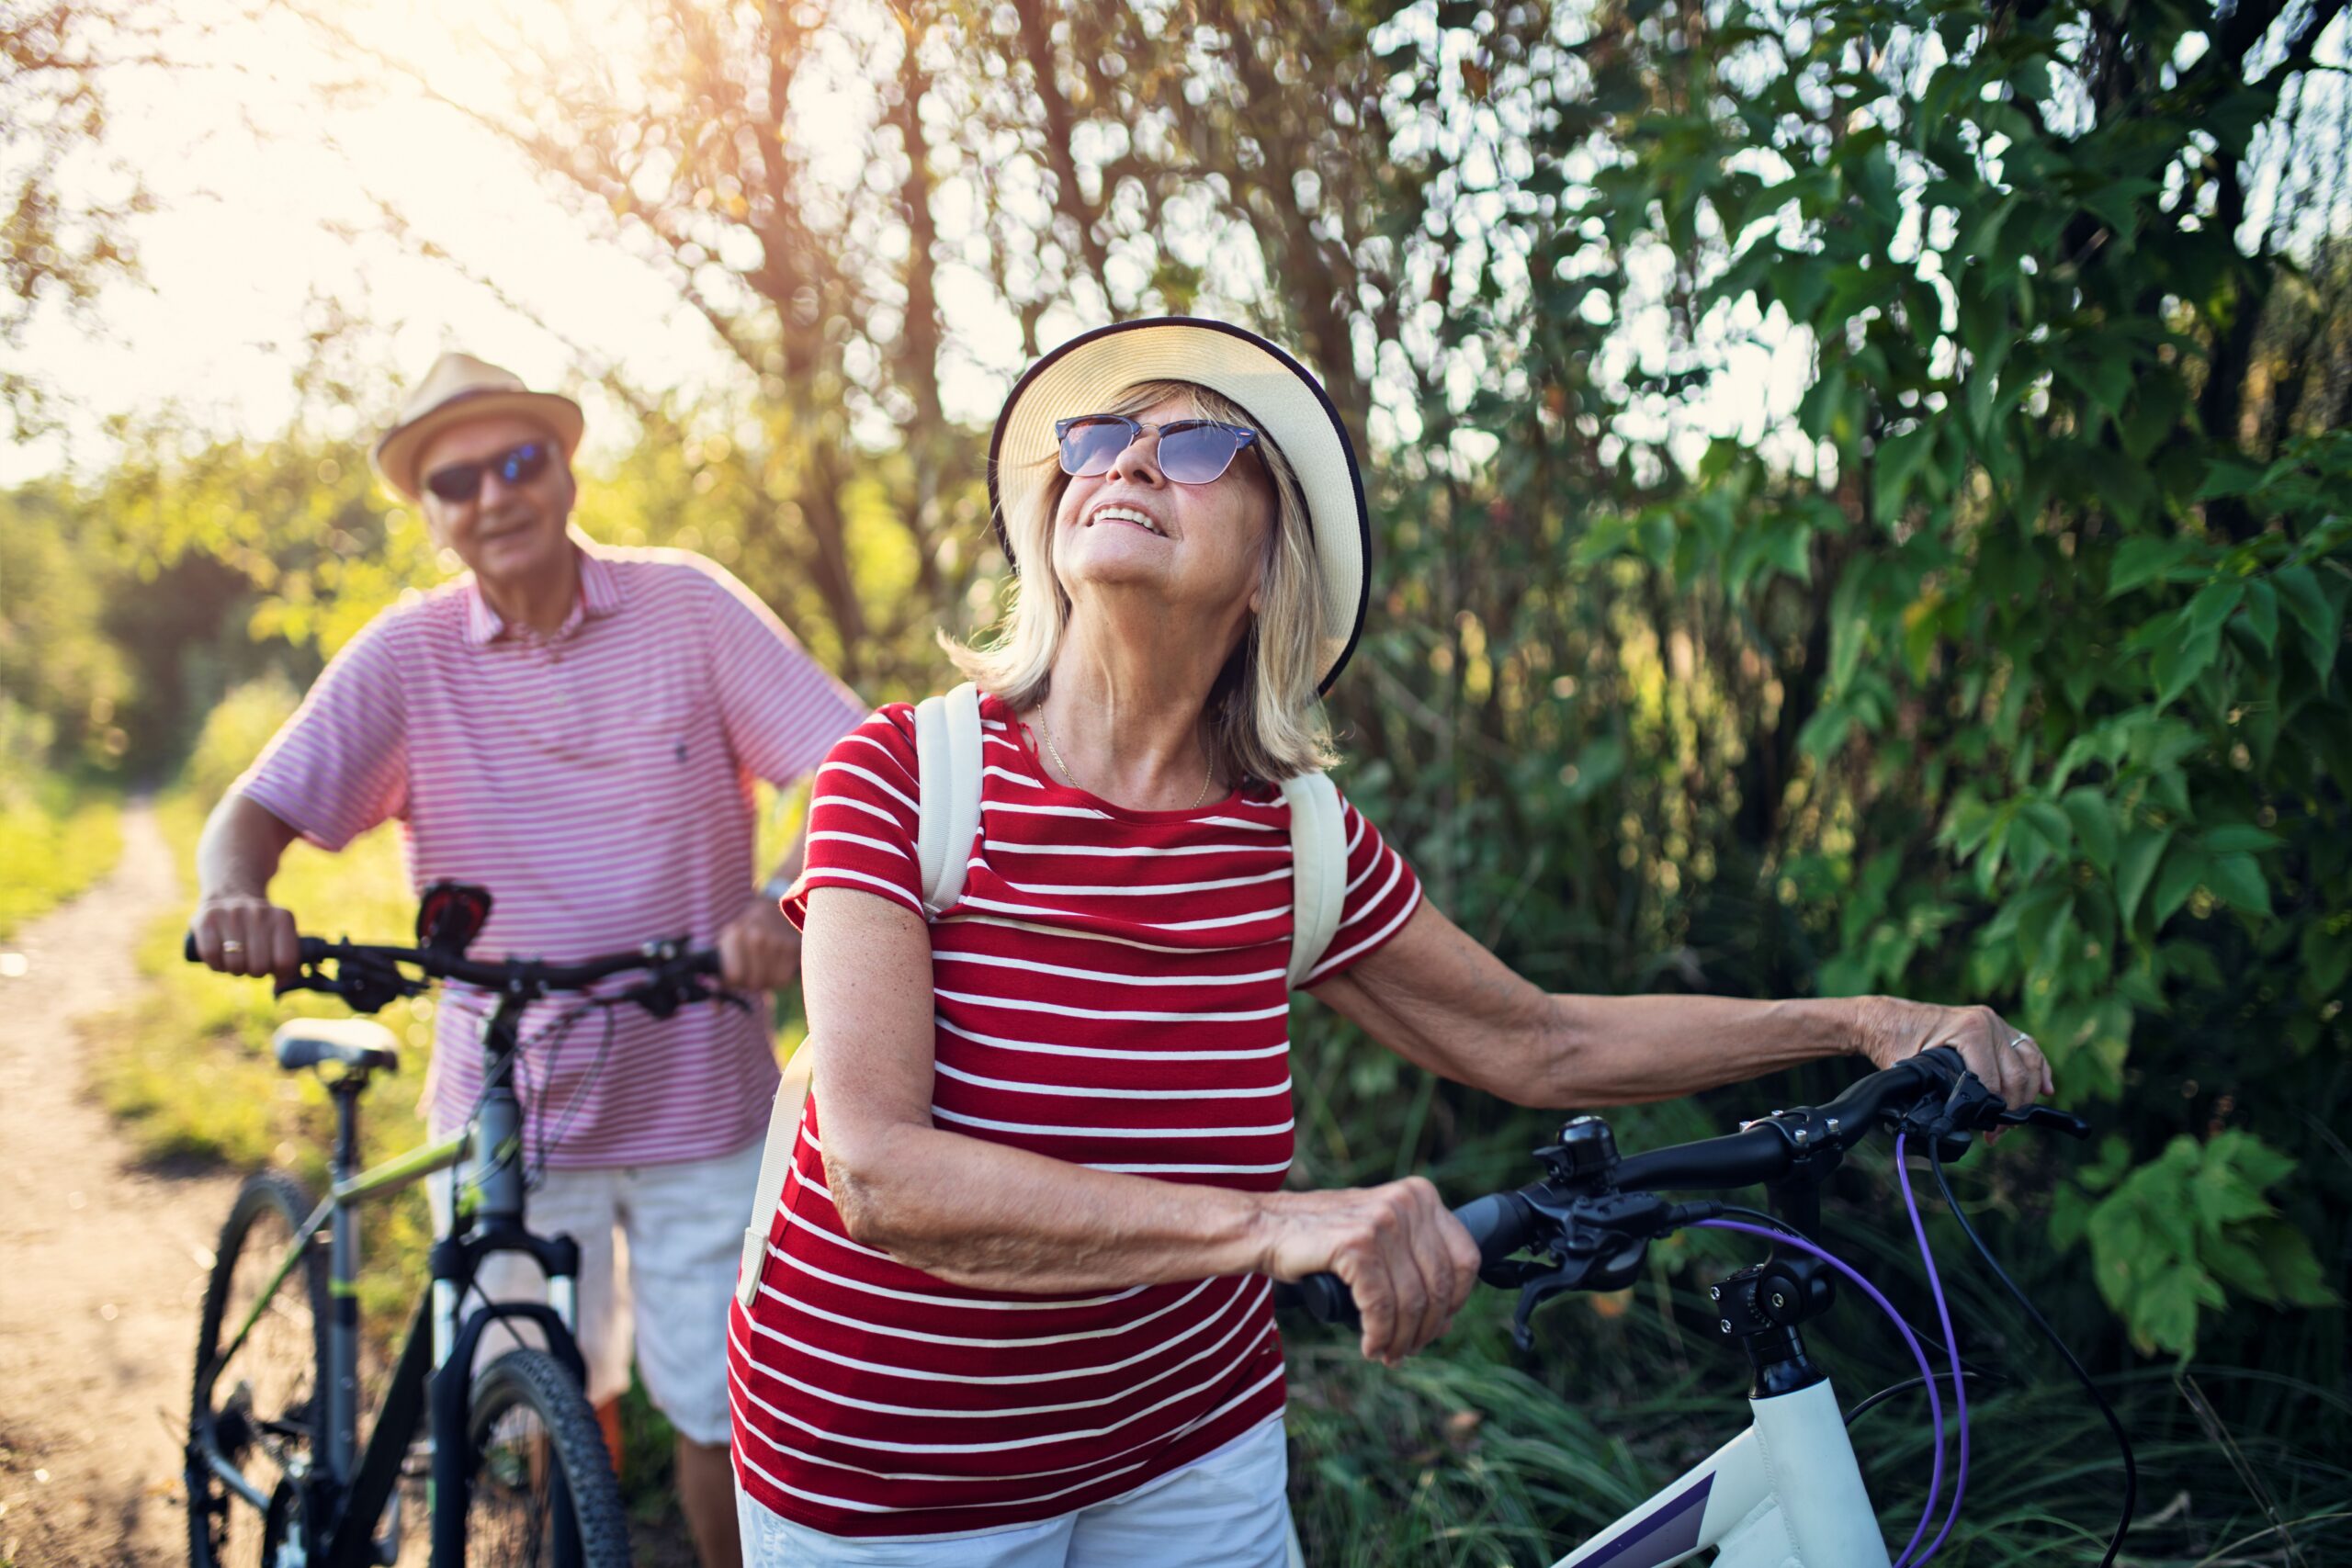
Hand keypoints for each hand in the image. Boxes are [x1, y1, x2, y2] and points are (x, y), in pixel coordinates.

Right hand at [190, 893, 299, 980]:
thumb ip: (288, 966)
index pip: (285, 962)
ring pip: (235, 964)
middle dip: (255, 972)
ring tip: (236, 958)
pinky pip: (211, 956)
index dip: (278, 973)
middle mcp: (259, 912)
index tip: (272, 968)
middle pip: (260, 967)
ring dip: (234, 970)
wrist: (230, 893)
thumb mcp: (280, 937)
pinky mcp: (207, 918)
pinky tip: (219, 958)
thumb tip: (281, 990)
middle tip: (251, 962)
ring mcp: (232, 913)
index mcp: (283, 918)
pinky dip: (215, 965)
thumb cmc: (259, 928)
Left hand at [718, 896, 803, 993]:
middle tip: (755, 970)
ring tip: (767, 964)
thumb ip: (720, 979)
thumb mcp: (728, 947)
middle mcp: (755, 936)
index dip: (736, 981)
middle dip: (753, 982)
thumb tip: (716, 1010)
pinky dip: (781, 976)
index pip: (733, 977)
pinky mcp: (793, 946)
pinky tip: (778, 963)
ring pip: (770, 983)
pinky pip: (784, 980)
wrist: (776, 911)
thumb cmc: (747, 934)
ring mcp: (776, 941)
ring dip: (768, 980)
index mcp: (734, 935)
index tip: (738, 974)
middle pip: (753, 983)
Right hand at [1255, 1179, 1478, 1365]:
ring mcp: (1383, 1220)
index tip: (1435, 1325)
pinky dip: (1378, 1334)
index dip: (1455, 1302)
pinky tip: (1369, 1345)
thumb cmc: (1320, 1238)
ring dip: (1400, 1339)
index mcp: (1420, 1195)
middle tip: (1404, 1350)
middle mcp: (1407, 1202)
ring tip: (1386, 1353)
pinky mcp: (1357, 1244)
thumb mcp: (1378, 1239)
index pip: (1465, 1258)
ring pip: (1412, 1302)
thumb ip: (1413, 1264)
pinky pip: (1382, 1306)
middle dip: (1426, 1329)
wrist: (1264, 1228)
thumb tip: (1445, 1319)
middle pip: (1440, 1286)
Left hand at [1851, 996, 2053, 1140]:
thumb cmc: (1894, 1041)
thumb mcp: (1913, 1070)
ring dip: (2027, 1095)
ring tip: (2012, 1120)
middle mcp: (1988, 1023)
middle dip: (2012, 1109)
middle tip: (1998, 1133)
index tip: (1988, 1133)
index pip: (1995, 1081)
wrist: (1885, 1017)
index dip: (1993, 1112)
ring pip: (2030, 1063)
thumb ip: (1936, 1092)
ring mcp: (1995, 1022)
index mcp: (1971, 1030)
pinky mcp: (1997, 1026)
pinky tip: (2047, 1091)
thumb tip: (1956, 1123)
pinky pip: (2028, 1049)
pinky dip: (2040, 1070)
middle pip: (2018, 1076)